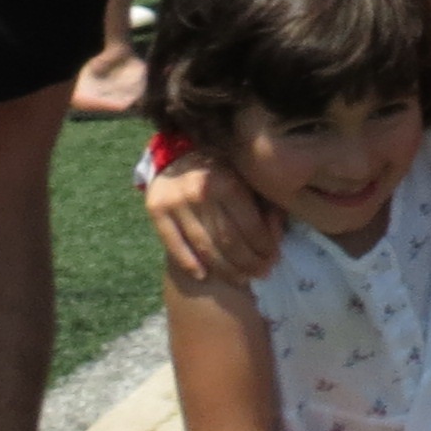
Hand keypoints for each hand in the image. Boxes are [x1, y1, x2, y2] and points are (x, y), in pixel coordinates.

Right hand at [146, 157, 284, 286]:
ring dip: (224, 269)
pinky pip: (174, 244)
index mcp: (227, 182)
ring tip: (240, 279)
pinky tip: (203, 276)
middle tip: (261, 273)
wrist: (177, 152)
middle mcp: (200, 194)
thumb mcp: (244, 176)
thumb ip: (260, 204)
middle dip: (248, 262)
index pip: (249, 225)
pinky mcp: (156, 211)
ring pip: (204, 247)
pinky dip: (189, 263)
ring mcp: (176, 204)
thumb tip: (275, 236)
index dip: (263, 247)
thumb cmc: (219, 166)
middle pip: (228, 240)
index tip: (274, 258)